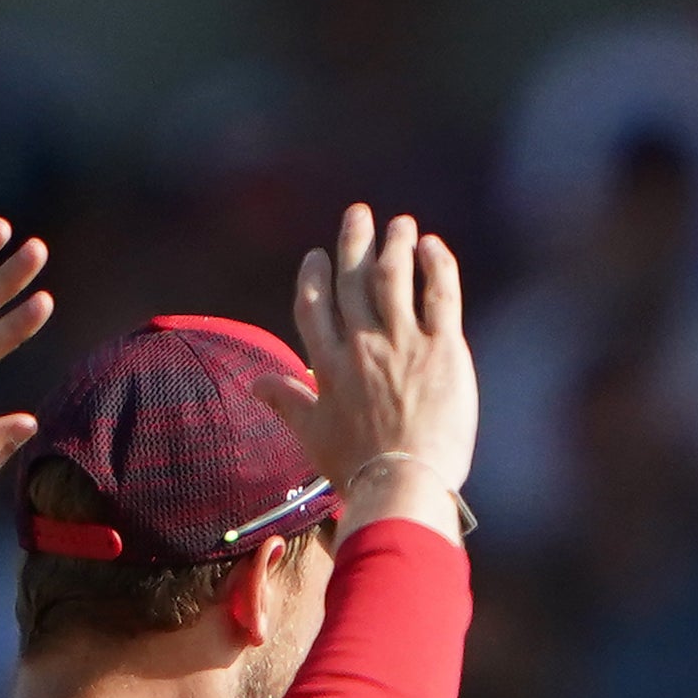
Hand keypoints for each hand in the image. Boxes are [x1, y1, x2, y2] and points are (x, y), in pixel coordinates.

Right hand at [291, 204, 477, 537]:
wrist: (402, 483)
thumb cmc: (356, 468)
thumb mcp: (312, 435)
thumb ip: (286, 401)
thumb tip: (255, 384)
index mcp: (328, 363)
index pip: (314, 304)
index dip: (315, 274)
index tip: (319, 255)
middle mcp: (360, 344)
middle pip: (353, 278)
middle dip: (354, 241)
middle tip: (360, 214)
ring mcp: (402, 343)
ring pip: (394, 276)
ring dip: (396, 244)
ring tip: (401, 225)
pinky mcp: (442, 349)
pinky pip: (439, 293)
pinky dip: (436, 265)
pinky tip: (433, 247)